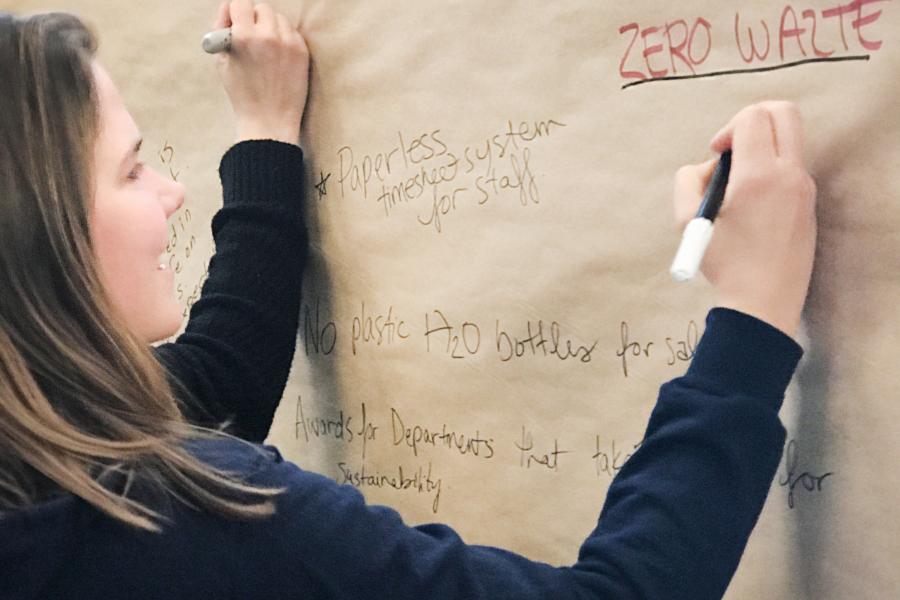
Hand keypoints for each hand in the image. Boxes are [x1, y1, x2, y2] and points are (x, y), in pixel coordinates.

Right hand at [211, 0, 309, 145]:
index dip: (234, 12)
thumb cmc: (242, 94)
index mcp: (244, 37)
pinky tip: (278, 57)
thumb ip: (222, 31)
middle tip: (251, 36)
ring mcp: (288, 43)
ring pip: (279, 18)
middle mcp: (268, 36)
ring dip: (270, 27)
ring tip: (265, 48)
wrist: (269, 121)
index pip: (239, 3)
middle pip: (261, 8)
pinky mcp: (302, 52)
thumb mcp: (222, 63)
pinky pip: (292, 33)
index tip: (234, 22)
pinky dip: (284, 39)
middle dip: (253, 19)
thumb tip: (229, 12)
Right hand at [673, 101, 817, 338]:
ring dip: (761, 147)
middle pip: (784, 112)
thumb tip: (708, 167)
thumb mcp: (687, 221)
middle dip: (753, 120)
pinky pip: (792, 168)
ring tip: (738, 185)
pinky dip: (770, 170)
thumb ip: (688, 180)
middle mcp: (789, 175)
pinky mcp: (809, 204)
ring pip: (789, 140)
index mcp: (759, 176)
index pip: (753, 116)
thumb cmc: (723, 264)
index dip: (727, 128)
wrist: (762, 303)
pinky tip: (750, 206)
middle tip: (732, 150)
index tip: (716, 156)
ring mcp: (805, 189)